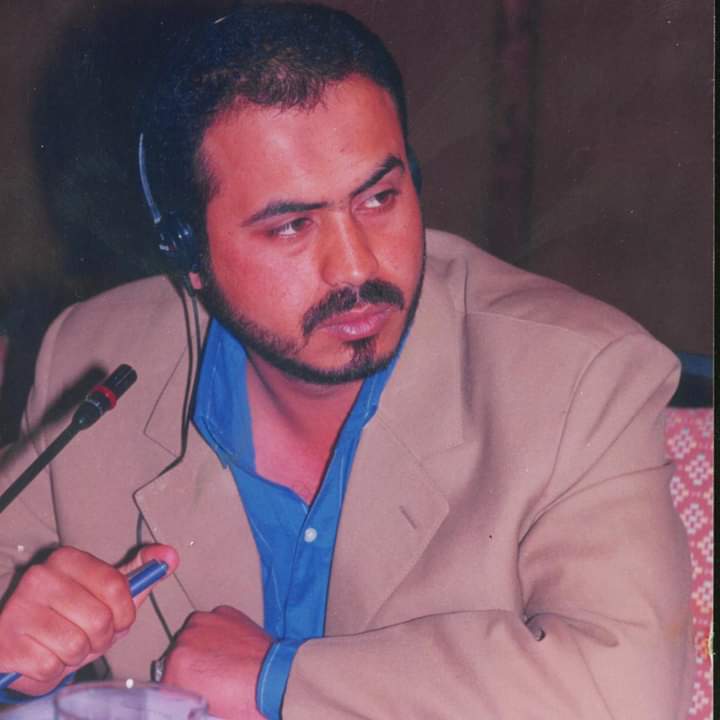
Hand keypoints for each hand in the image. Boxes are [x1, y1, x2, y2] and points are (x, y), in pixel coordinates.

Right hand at [0, 544, 177, 695]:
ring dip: (78, 655)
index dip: (125, 612)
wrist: (24, 645)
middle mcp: (41, 577)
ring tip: (66, 645)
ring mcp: (20, 609)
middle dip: (102, 638)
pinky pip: (51, 667)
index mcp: (68, 559)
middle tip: (88, 636)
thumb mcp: (108, 592)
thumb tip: (170, 555)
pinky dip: (55, 670)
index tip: (118, 618)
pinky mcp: (7, 644)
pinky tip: (46, 656)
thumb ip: (141, 573)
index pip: (116, 585)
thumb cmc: (72, 616)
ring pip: (77, 645)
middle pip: (100, 619)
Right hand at [162, 606, 271, 718]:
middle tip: (209, 678)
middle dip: (190, 665)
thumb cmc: (243, 699)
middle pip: (179, 653)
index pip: (167, 679)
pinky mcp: (225, 612)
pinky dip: (219, 631)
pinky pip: (213, 622)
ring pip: (194, 634)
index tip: (189, 691)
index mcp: (177, 665)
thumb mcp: (204, 712)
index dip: (179, 688)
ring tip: (222, 660)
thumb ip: (186, 701)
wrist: (274, 678)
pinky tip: (232, 646)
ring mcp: (207, 620)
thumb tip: (185, 699)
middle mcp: (187, 637)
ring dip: (202, 644)